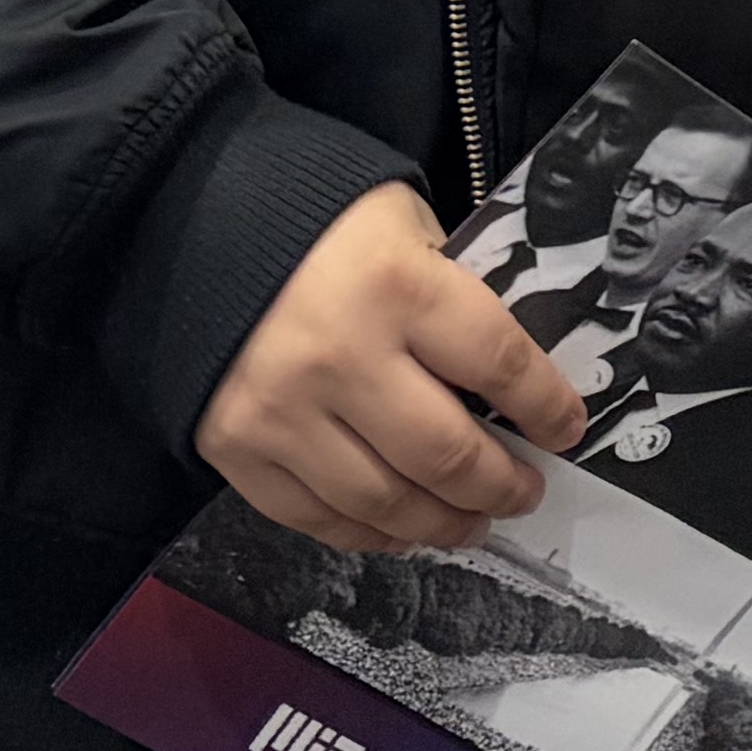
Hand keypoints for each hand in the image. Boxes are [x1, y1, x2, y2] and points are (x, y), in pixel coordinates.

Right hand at [197, 186, 587, 551]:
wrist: (184, 220)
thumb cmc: (315, 216)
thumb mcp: (404, 226)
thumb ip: (452, 296)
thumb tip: (504, 379)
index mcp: (397, 287)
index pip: (499, 365)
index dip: (547, 407)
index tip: (567, 429)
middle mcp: (342, 359)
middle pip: (446, 454)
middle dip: (501, 484)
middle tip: (525, 491)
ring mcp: (283, 413)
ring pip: (385, 503)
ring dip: (443, 525)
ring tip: (474, 522)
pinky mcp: (236, 448)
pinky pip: (316, 517)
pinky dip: (369, 534)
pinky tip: (402, 529)